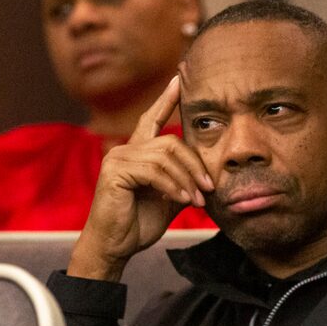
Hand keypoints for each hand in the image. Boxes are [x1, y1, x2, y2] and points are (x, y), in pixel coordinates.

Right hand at [68, 76, 213, 281]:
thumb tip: (211, 174)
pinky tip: (183, 200)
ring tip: (198, 200)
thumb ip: (185, 179)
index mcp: (138, 152)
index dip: (167, 99)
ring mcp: (118, 158)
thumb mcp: (172, 197)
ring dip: (188, 179)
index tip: (180, 78)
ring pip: (166, 155)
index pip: (153, 118)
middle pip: (172, 142)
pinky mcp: (115, 172)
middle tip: (210, 188)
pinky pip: (155, 171)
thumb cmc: (140, 222)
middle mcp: (126, 149)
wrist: (116, 246)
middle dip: (196, 165)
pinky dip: (174, 186)